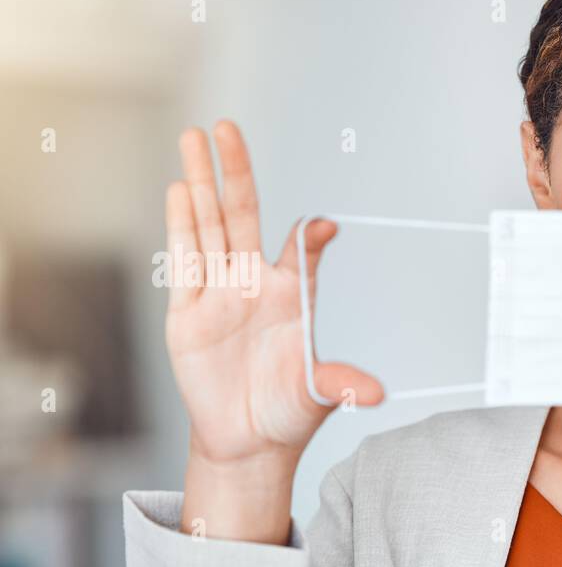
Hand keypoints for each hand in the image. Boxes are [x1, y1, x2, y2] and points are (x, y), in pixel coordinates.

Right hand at [165, 120, 382, 541]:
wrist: (248, 440)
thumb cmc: (289, 412)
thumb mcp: (319, 394)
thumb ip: (343, 384)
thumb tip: (378, 394)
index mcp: (292, 299)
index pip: (300, 254)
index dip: (309, 239)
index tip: (320, 228)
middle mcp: (254, 286)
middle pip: (241, 217)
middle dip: (234, 173)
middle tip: (227, 127)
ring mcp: (219, 294)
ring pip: (207, 227)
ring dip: (200, 184)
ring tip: (193, 138)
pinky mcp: (187, 312)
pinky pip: (183, 262)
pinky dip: (181, 227)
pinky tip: (179, 189)